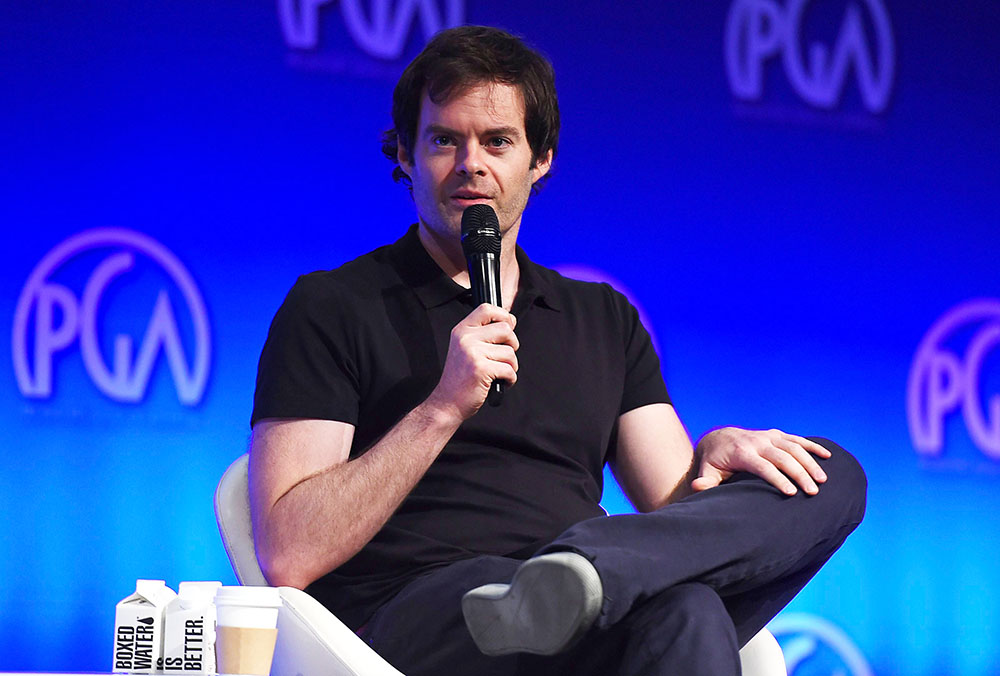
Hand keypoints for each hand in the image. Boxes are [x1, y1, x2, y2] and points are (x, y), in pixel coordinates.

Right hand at [426, 303, 518, 420]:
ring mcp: (472, 353)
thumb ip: (484, 334)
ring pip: (510, 352)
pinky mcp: (481, 369)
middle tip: (503, 358)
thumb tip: (510, 321)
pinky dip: (509, 379)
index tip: (509, 326)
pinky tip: (499, 382)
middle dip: (512, 345)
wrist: (447, 402)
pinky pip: (509, 370)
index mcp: (462, 330)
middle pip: (506, 329)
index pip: (487, 309)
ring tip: (498, 373)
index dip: (504, 316)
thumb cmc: (460, 378)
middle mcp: (466, 338)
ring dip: (511, 366)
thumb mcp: (466, 348)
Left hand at [692, 427, 830, 495]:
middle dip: (799, 474)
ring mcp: (768, 436)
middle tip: (813, 492)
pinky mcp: (775, 434)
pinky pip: (797, 439)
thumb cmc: (714, 461)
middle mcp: (757, 442)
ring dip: (810, 462)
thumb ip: (706, 481)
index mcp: (742, 453)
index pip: (763, 467)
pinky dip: (812, 447)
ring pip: (793, 447)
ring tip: (823, 480)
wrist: (718, 438)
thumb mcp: (707, 471)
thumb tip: (698, 488)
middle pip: (782, 457)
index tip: (792, 493)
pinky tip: (828, 457)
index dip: (778, 479)